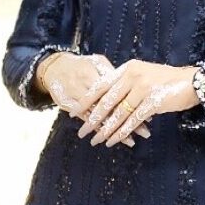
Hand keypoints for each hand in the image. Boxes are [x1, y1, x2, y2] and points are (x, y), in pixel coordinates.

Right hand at [36, 52, 151, 147]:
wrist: (54, 66)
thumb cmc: (81, 64)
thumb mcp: (97, 63)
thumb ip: (113, 73)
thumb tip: (134, 82)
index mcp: (95, 72)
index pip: (118, 90)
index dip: (134, 101)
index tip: (151, 110)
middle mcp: (86, 84)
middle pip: (111, 105)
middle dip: (129, 119)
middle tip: (145, 132)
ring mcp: (77, 95)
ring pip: (100, 117)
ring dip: (116, 130)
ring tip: (132, 141)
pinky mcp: (69, 105)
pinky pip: (87, 119)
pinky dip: (101, 130)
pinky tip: (112, 139)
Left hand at [69, 59, 198, 146]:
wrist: (192, 81)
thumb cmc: (167, 80)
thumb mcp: (143, 74)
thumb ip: (126, 82)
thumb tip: (106, 99)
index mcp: (127, 68)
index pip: (101, 85)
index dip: (86, 100)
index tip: (73, 112)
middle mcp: (132, 76)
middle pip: (106, 101)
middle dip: (92, 119)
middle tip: (82, 132)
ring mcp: (143, 89)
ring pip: (118, 114)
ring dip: (106, 130)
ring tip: (96, 141)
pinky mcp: (153, 102)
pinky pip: (132, 121)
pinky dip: (121, 133)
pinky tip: (113, 141)